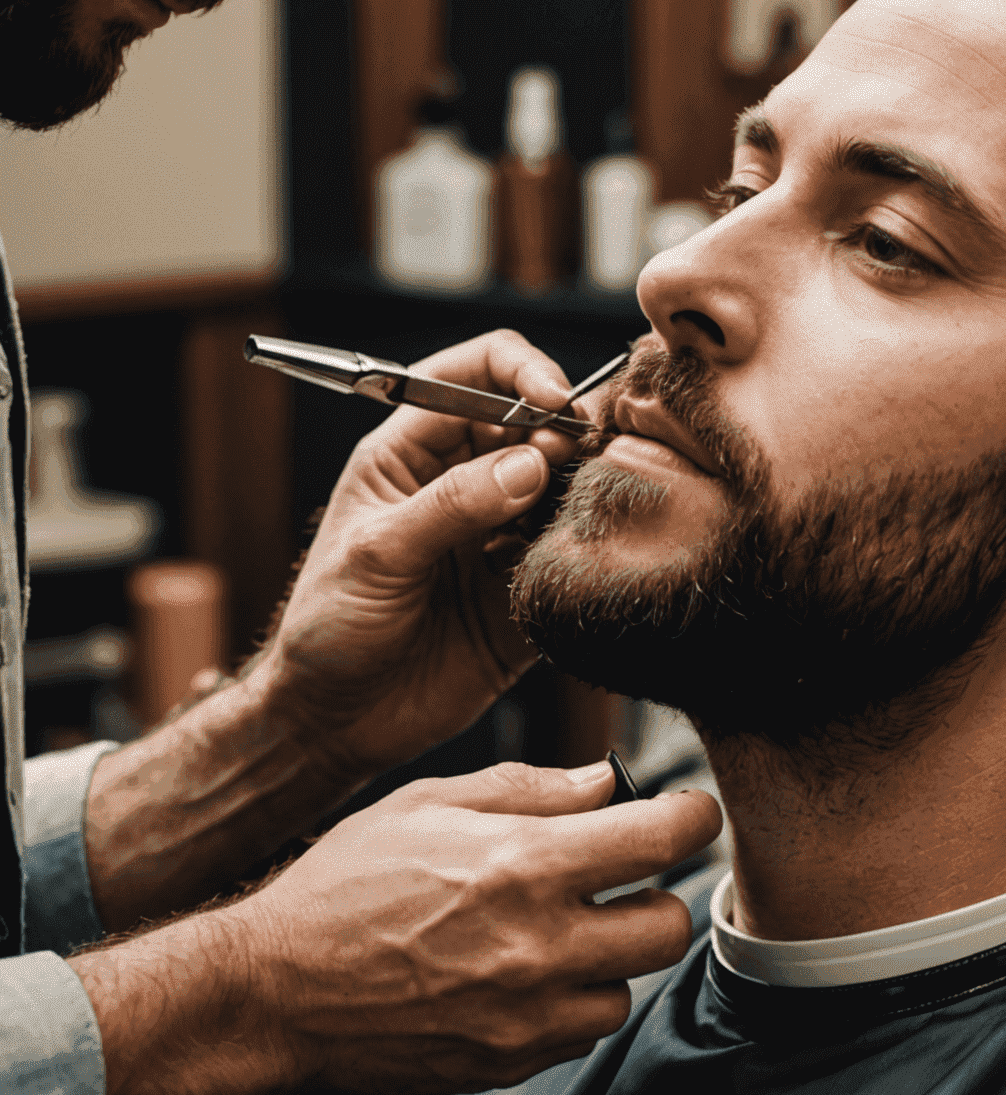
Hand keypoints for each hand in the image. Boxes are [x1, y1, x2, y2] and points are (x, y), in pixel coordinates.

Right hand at [242, 761, 722, 1094]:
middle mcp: (539, 945)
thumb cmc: (346, 883)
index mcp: (526, 864)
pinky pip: (577, 1033)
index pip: (664, 839)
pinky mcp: (506, 1064)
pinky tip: (518, 974)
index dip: (692, 816)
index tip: (686, 812)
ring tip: (554, 930)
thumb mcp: (429, 802)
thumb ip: (530, 789)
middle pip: (670, 926)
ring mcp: (525, 1016)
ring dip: (608, 956)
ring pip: (626, 987)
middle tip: (621, 879)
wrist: (271, 993)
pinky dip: (566, 1003)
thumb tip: (606, 782)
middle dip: (657, 895)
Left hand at [247, 328, 589, 780]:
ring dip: (585, 488)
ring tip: (584, 511)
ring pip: (568, 482)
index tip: (554, 400)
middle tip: (579, 462)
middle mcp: (464, 481)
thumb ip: (452, 505)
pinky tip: (579, 561)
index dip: (522, 372)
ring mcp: (501, 532)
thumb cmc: (326, 630)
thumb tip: (528, 463)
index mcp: (413, 452)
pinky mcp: (529, 585)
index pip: (477, 373)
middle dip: (567, 431)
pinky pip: (577, 550)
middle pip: (538, 421)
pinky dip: (590, 547)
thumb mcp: (376, 555)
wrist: (336, 722)